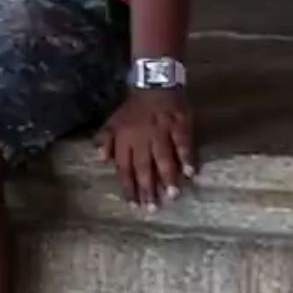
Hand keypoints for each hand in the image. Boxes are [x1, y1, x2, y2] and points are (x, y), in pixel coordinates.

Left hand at [96, 87, 195, 209]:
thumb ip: (106, 140)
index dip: (129, 188)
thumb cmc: (133, 107)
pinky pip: (183, 144)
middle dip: (148, 190)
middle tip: (153, 209)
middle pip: (144, 168)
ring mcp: (161, 132)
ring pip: (163, 158)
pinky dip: (186, 158)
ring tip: (172, 196)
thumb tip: (102, 159)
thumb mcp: (113, 121)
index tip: (134, 206)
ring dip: (167, 178)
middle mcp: (142, 139)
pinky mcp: (179, 125)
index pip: (125, 169)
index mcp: (125, 140)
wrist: (153, 83)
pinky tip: (190, 174)